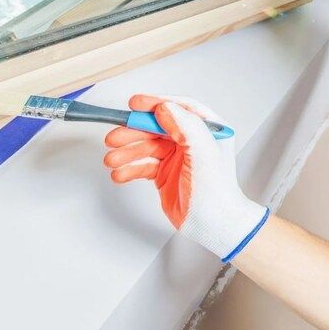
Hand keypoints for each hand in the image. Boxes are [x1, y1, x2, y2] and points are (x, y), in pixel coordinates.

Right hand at [103, 94, 269, 261]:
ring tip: (112, 159)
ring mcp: (177, 157)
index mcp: (208, 130)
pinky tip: (120, 173)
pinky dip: (130, 169)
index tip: (136, 104)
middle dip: (134, 132)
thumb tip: (165, 108)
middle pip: (157, 127)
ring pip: (147, 147)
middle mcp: (192, 141)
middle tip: (115, 137)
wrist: (213, 225)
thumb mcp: (202, 153)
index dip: (156, 104)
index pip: (179, 109)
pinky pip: (144, 165)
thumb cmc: (216, 192)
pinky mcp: (165, 174)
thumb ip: (185, 127)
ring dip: (128, 152)